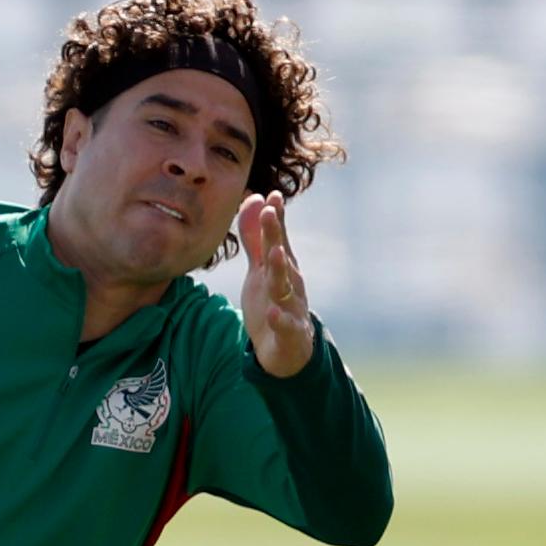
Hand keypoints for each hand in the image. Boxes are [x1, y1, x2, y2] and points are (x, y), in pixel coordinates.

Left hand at [238, 190, 314, 377]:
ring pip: (285, 287)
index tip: (272, 194)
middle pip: (281, 256)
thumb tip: (254, 200)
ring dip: (281, 270)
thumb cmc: (275, 303)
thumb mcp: (262, 270)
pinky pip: (286, 326)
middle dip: (276, 234)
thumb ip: (255, 238)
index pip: (278, 237)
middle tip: (269, 211)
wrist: (289, 351)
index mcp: (283, 267)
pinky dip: (279, 321)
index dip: (275, 217)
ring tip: (276, 253)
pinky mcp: (289, 334)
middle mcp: (290, 283)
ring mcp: (291, 308)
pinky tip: (272, 314)